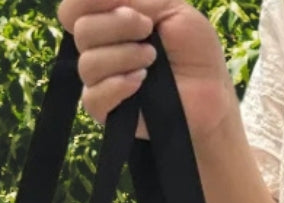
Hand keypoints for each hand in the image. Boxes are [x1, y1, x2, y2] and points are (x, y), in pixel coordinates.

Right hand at [57, 0, 235, 140]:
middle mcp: (100, 48)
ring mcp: (99, 80)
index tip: (119, 2)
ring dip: (124, 56)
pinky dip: (118, 85)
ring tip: (152, 60)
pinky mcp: (104, 109)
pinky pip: (93, 96)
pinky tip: (141, 82)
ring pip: (88, 63)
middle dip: (118, 25)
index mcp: (110, 20)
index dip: (85, 1)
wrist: (209, 92)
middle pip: (82, 31)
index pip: (74, 9)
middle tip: (148, 31)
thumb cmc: (193, 48)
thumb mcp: (168, 7)